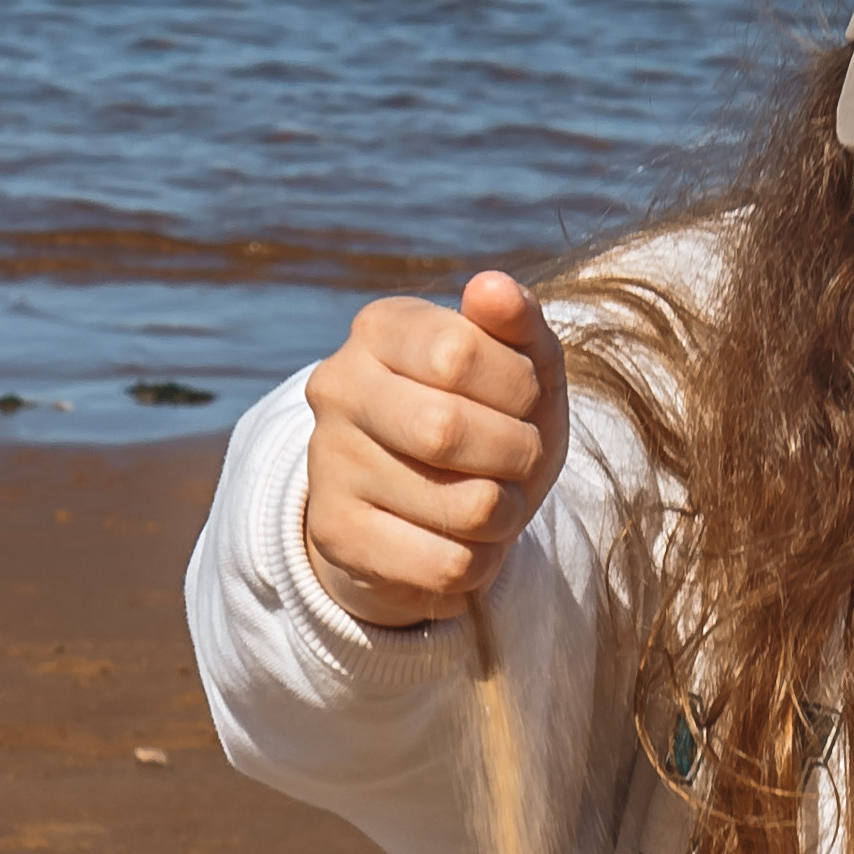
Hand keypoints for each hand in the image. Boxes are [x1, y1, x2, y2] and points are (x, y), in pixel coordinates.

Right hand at [302, 270, 569, 625]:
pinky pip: (446, 564)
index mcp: (380, 328)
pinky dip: (481, 561)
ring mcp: (328, 463)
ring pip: (462, 506)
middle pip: (447, 430)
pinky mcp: (338, 536)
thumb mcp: (520, 371)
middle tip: (521, 460)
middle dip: (517, 455)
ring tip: (492, 502)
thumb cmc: (488, 424)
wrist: (424, 513)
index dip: (519, 388)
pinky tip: (466, 543)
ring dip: (506, 513)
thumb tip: (491, 288)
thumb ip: (519, 325)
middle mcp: (337, 387)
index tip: (525, 402)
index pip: (458, 352)